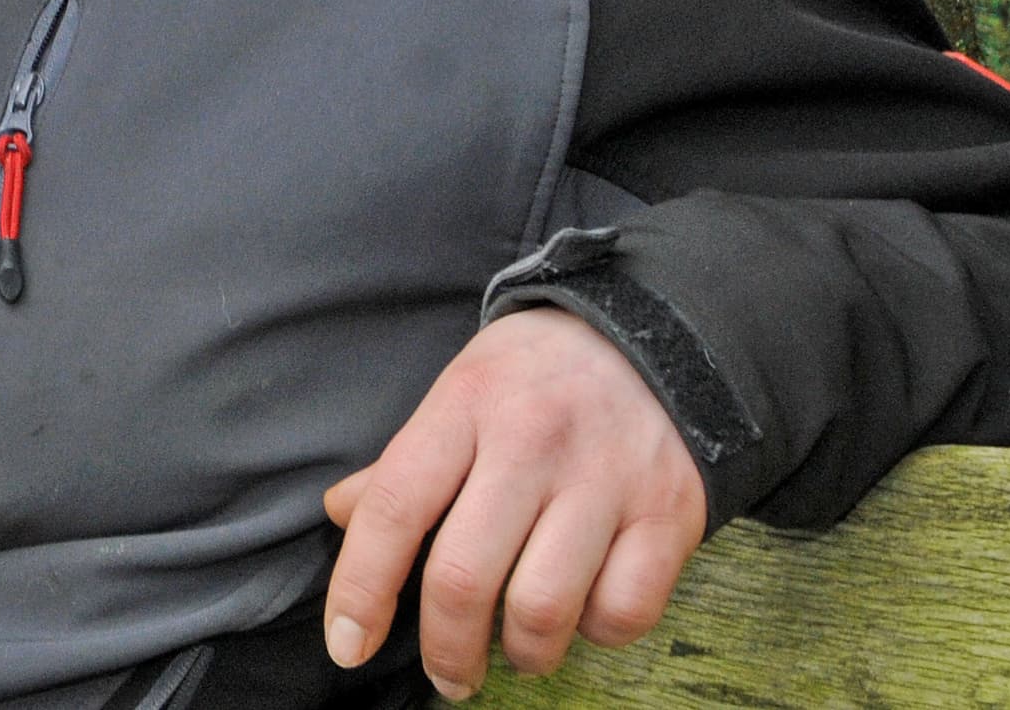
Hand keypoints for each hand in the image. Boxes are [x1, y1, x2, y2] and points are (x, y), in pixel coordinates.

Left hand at [318, 307, 706, 699]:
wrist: (659, 335)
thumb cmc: (537, 378)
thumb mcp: (460, 391)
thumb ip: (404, 461)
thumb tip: (341, 515)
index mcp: (465, 405)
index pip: (394, 508)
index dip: (361, 588)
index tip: (346, 644)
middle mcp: (532, 441)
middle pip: (463, 576)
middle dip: (444, 649)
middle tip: (448, 674)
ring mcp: (606, 479)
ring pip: (543, 609)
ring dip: (522, 653)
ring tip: (518, 648)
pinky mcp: (668, 514)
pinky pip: (623, 611)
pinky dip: (598, 632)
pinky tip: (586, 611)